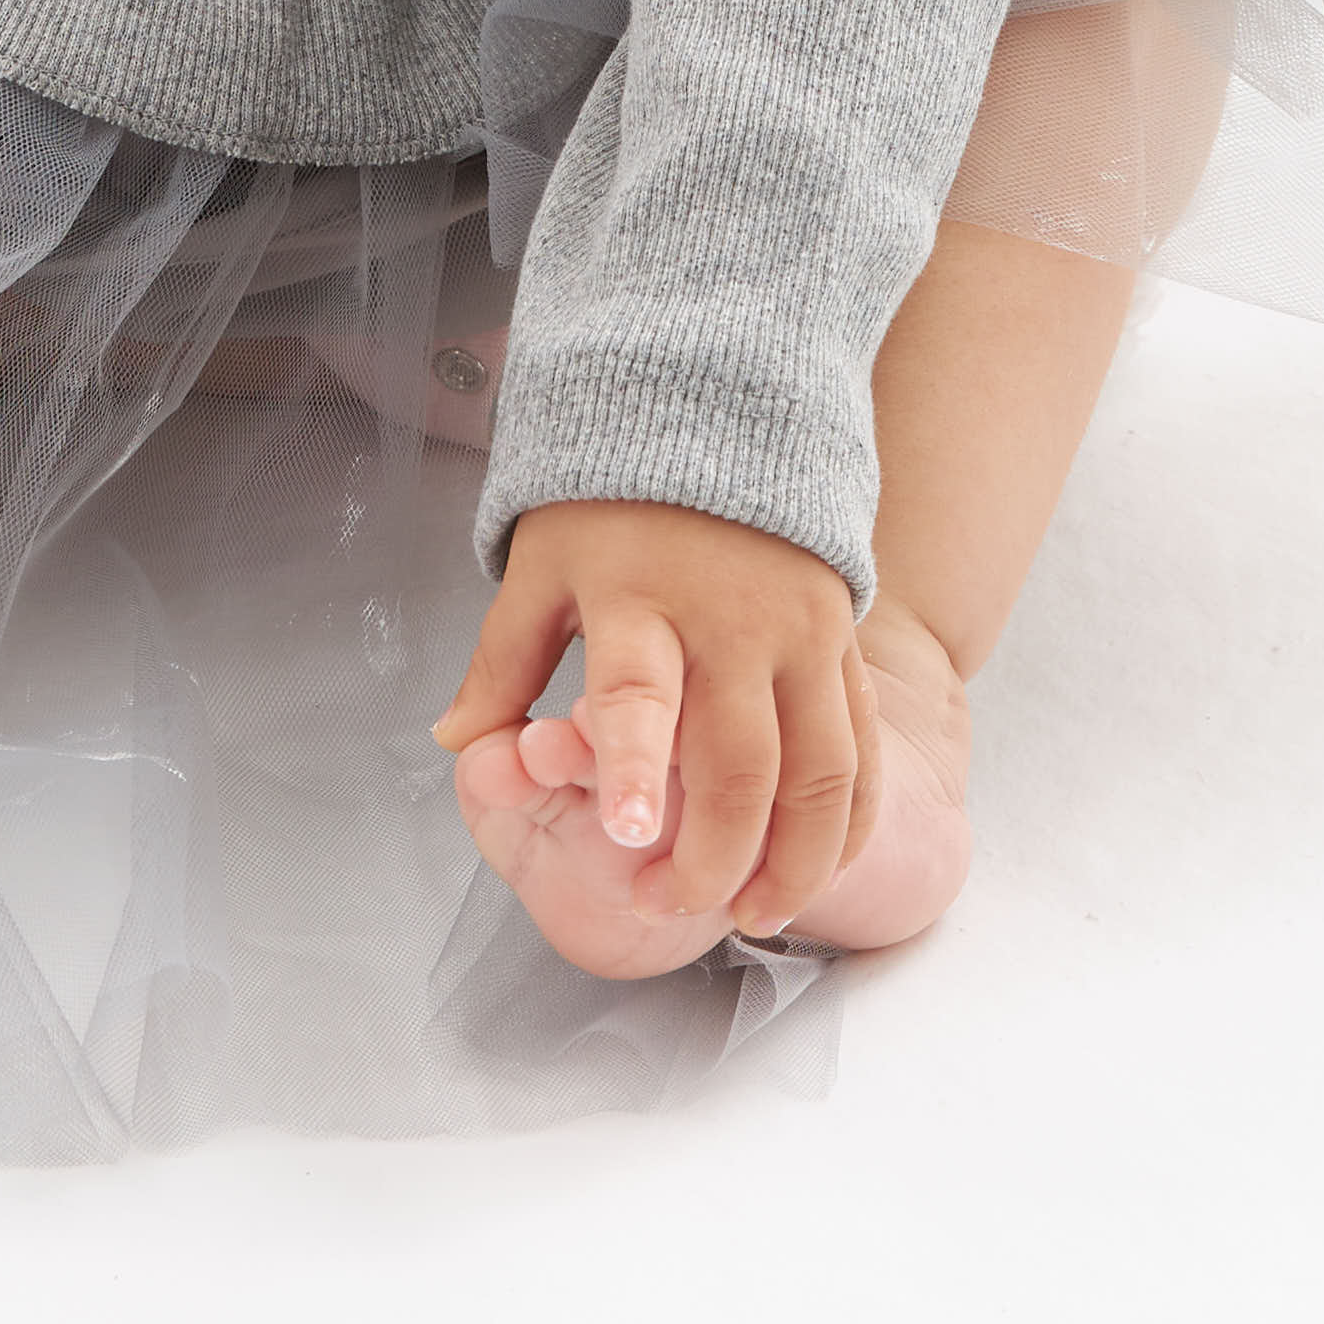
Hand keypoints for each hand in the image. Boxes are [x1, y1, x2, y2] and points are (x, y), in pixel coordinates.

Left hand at [433, 501, 877, 942]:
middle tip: (669, 906)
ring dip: (795, 860)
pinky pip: (864, 748)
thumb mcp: (541, 564)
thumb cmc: (615, 501)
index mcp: (640, 598)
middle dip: (713, 857)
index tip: (628, 835)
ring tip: (755, 915)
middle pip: (743, 763)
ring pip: (823, 771)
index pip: (639, 692)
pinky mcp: (844, 642)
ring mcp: (801, 634)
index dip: (634, 767)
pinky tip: (817, 869)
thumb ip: (503, 660)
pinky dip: (850, 822)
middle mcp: (731, 622)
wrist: (720, 408)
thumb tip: (458, 744)